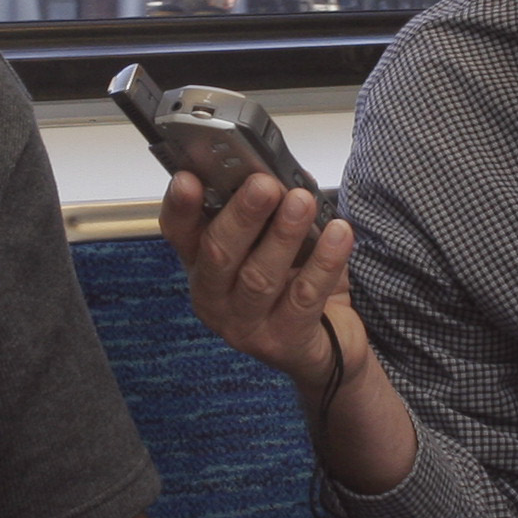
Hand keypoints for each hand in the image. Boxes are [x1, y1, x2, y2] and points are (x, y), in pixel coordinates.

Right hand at [163, 172, 356, 399]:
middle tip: (264, 184)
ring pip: (259, 277)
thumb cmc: (295, 284)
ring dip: (283, 235)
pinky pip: (304, 298)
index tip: (189, 178)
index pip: (179, 232)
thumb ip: (270, 209)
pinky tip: (339, 234)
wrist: (329, 344)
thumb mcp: (275, 243)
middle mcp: (215, 297)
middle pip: (217, 253)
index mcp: (204, 265)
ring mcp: (245, 326)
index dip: (181, 205)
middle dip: (242, 215)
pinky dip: (323, 262)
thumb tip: (281, 172)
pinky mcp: (283, 343)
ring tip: (303, 202)